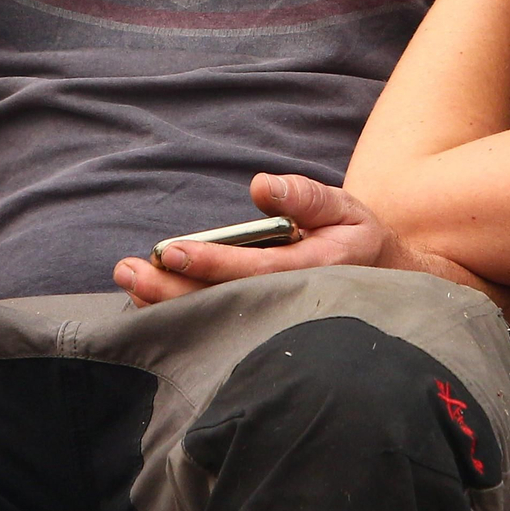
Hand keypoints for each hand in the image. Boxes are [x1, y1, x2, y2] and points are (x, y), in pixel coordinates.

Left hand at [113, 173, 411, 306]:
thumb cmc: (356, 239)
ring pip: (216, 317)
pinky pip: (218, 321)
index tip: (171, 252)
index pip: (255, 270)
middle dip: (172, 290)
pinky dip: (181, 313)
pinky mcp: (260, 324)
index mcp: (313, 271)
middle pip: (224, 301)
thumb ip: (306, 197)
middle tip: (127, 273)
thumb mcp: (343, 208)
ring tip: (128, 284)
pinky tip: (148, 300)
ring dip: (168, 303)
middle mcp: (289, 302)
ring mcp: (273, 319)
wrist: (382, 283)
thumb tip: (262, 186)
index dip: (212, 263)